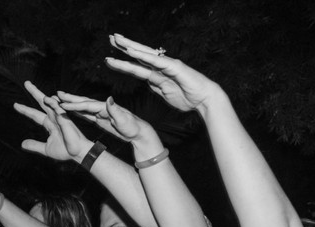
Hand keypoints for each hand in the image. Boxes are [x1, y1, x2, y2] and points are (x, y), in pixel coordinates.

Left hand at [15, 80, 91, 161]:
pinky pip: (59, 109)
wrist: (76, 153)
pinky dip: (53, 103)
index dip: (25, 110)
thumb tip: (22, 144)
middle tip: (26, 83)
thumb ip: (35, 145)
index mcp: (49, 124)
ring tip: (29, 86)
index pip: (34, 114)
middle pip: (42, 102)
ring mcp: (60, 117)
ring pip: (49, 102)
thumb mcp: (46, 148)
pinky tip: (47, 98)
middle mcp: (53, 118)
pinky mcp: (66, 119)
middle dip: (34, 92)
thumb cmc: (65, 151)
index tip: (16, 105)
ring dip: (40, 94)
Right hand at [55, 92, 161, 153]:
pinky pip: (85, 114)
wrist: (138, 132)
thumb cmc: (132, 127)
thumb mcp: (124, 120)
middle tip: (57, 94)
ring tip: (59, 99)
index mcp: (106, 107)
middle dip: (70, 99)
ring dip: (71, 103)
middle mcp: (102, 107)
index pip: (87, 105)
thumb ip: (115, 110)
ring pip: (82, 107)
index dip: (75, 105)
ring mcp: (100, 112)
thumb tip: (109, 99)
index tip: (63, 104)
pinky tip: (70, 110)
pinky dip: (76, 111)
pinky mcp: (100, 118)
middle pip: (83, 102)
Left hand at [106, 33, 220, 112]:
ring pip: (145, 55)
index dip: (124, 61)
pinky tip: (132, 52)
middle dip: (124, 46)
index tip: (110, 58)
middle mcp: (161, 67)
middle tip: (111, 38)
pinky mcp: (174, 67)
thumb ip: (155, 87)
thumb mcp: (165, 94)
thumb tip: (147, 82)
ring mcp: (167, 65)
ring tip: (117, 40)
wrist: (204, 100)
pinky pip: (156, 61)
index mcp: (157, 74)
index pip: (137, 65)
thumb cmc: (187, 98)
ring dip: (130, 47)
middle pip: (139, 54)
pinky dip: (144, 56)